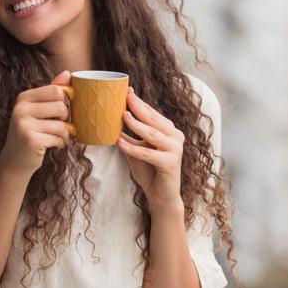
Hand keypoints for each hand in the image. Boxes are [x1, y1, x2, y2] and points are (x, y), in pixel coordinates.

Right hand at [0, 71, 72, 175]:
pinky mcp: (31, 140)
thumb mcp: (38, 110)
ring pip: (62, 125)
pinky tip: (53, 145)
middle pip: (61, 106)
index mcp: (24, 98)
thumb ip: (52, 91)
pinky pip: (59, 138)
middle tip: (57, 126)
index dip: (66, 101)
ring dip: (64, 134)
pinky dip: (61, 143)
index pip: (56, 90)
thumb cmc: (31, 132)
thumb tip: (68, 73)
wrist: (14, 161)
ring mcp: (24, 125)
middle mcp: (21, 109)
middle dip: (65, 119)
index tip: (60, 112)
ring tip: (56, 137)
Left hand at [117, 87, 184, 212]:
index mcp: (170, 131)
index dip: (141, 103)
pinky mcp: (171, 163)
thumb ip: (130, 137)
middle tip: (126, 96)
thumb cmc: (149, 171)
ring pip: (153, 134)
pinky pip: (149, 153)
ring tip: (123, 115)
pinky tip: (120, 142)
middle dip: (140, 107)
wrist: (161, 196)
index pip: (153, 114)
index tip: (128, 91)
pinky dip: (133, 148)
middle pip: (155, 120)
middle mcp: (176, 137)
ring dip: (137, 125)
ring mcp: (176, 150)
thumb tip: (111, 121)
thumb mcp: (137, 150)